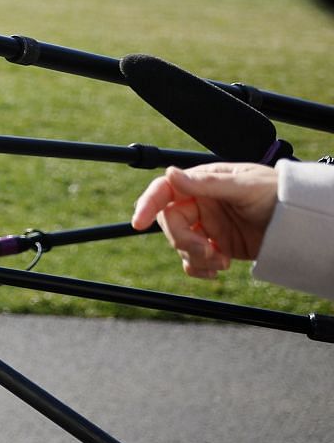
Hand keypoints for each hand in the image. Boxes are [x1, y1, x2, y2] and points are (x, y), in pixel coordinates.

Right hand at [129, 162, 278, 279]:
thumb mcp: (243, 187)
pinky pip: (193, 261)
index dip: (148, 204)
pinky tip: (219, 269)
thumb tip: (170, 173)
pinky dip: (200, 269)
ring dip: (196, 258)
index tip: (138, 222)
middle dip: (184, 241)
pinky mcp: (216, 247)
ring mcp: (207, 227)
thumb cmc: (278, 194)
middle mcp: (200, 204)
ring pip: (181, 245)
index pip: (165, 190)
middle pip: (171, 224)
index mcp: (202, 184)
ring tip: (222, 261)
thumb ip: (206, 183)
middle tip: (207, 251)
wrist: (303, 225)